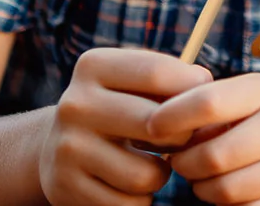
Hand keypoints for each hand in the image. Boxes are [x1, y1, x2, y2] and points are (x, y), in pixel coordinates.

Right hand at [38, 47, 211, 205]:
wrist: (56, 147)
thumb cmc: (114, 107)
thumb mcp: (130, 81)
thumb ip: (168, 78)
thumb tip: (203, 82)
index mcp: (93, 66)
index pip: (156, 73)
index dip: (191, 90)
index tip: (203, 101)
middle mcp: (75, 104)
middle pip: (155, 124)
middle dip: (181, 136)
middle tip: (181, 139)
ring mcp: (68, 148)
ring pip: (146, 174)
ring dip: (161, 174)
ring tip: (153, 164)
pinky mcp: (66, 188)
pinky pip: (129, 204)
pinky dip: (140, 199)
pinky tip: (130, 185)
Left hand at [146, 72, 259, 205]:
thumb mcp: (247, 98)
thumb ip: (207, 105)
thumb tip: (154, 124)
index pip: (209, 101)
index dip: (172, 117)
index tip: (150, 127)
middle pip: (215, 155)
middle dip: (185, 163)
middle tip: (178, 162)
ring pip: (229, 191)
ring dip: (203, 190)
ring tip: (201, 178)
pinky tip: (226, 195)